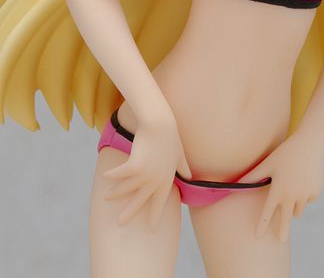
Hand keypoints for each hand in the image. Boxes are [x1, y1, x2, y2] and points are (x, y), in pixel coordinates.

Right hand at [102, 115, 190, 229]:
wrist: (160, 123)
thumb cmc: (170, 136)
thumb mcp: (179, 154)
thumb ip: (183, 166)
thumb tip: (190, 176)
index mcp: (167, 179)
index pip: (160, 201)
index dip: (155, 214)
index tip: (152, 228)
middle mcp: (155, 180)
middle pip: (140, 201)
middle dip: (130, 212)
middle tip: (120, 223)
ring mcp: (145, 175)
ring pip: (126, 188)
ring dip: (115, 193)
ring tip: (107, 198)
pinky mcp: (134, 166)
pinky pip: (119, 174)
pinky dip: (112, 175)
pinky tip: (105, 176)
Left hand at [237, 132, 323, 242]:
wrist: (310, 143)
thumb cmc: (286, 152)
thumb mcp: (269, 163)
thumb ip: (253, 175)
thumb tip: (237, 182)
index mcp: (278, 189)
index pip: (267, 211)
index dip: (261, 224)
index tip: (257, 236)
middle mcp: (292, 195)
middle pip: (286, 219)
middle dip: (282, 230)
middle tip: (280, 241)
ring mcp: (305, 195)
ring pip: (298, 209)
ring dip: (294, 205)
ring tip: (294, 187)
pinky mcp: (316, 192)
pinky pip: (308, 199)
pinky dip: (306, 193)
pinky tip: (306, 177)